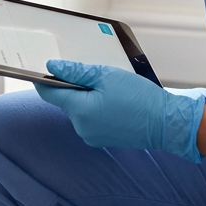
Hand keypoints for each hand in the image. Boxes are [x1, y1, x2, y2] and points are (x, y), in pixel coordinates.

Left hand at [33, 60, 205, 160]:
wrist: (166, 123)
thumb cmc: (138, 97)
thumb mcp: (106, 76)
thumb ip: (76, 72)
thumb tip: (52, 66)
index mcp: (79, 111)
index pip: (50, 93)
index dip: (43, 78)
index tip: (40, 66)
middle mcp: (82, 127)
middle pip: (66, 100)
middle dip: (74, 84)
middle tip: (92, 71)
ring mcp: (92, 136)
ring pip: (79, 108)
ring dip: (87, 95)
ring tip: (108, 85)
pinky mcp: (102, 138)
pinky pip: (91, 117)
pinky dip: (96, 105)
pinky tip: (113, 98)